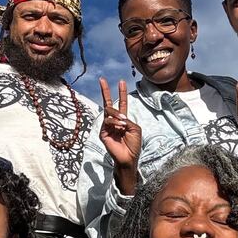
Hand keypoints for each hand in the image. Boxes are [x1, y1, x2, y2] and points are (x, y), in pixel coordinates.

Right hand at [98, 77, 141, 194]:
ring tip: (123, 123)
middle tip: (102, 79)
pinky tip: (119, 127)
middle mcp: (114, 121)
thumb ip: (127, 120)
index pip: (122, 103)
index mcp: (123, 119)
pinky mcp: (103, 132)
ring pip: (108, 112)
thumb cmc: (134, 145)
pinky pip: (107, 122)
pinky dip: (114, 122)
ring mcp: (107, 126)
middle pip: (108, 103)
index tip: (121, 82)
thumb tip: (118, 117)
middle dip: (105, 91)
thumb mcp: (135, 128)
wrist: (129, 157)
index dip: (121, 93)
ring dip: (116, 115)